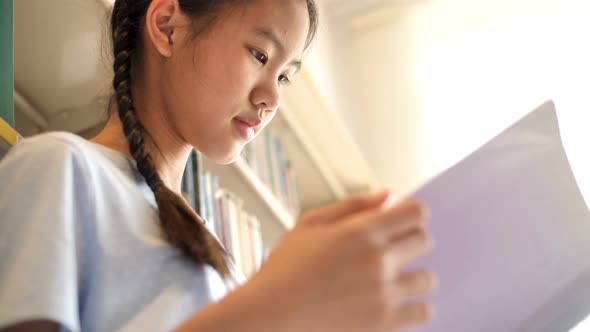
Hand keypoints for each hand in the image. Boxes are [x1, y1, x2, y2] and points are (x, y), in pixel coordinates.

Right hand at [248, 190, 436, 331]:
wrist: (270, 316)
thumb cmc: (285, 269)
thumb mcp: (310, 224)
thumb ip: (353, 205)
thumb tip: (389, 195)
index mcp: (361, 232)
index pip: (416, 212)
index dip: (410, 214)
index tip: (400, 223)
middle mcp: (378, 261)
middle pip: (425, 241)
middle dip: (410, 241)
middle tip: (389, 251)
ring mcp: (384, 294)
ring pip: (427, 278)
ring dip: (412, 275)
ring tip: (389, 280)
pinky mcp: (385, 323)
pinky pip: (424, 311)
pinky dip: (414, 306)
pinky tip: (393, 302)